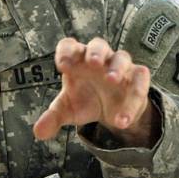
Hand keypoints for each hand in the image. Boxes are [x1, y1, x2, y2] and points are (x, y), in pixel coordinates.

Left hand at [33, 37, 159, 146]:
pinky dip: (133, 98)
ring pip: (122, 57)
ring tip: (112, 80)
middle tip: (92, 62)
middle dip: (96, 52)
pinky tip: (122, 119)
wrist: (112, 111)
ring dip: (117, 67)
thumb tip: (38, 132)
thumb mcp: (68, 109)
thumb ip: (53, 117)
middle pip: (99, 45)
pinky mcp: (137, 78)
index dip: (66, 51)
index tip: (62, 66)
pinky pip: (140, 80)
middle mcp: (100, 59)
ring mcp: (120, 66)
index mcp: (78, 60)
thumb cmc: (86, 100)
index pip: (70, 46)